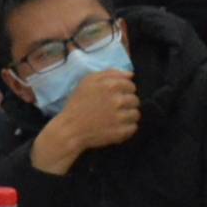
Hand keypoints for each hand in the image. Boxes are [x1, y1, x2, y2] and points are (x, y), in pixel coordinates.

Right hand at [28, 68, 143, 172]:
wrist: (70, 129)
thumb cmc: (78, 103)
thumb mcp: (88, 81)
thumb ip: (109, 73)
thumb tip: (130, 75)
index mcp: (110, 86)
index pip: (131, 86)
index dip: (124, 90)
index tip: (115, 96)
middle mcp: (118, 100)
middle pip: (135, 100)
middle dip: (127, 103)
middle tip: (115, 108)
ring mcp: (120, 117)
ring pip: (136, 114)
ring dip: (128, 116)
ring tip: (116, 118)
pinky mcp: (121, 132)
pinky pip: (133, 128)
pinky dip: (127, 128)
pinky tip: (116, 127)